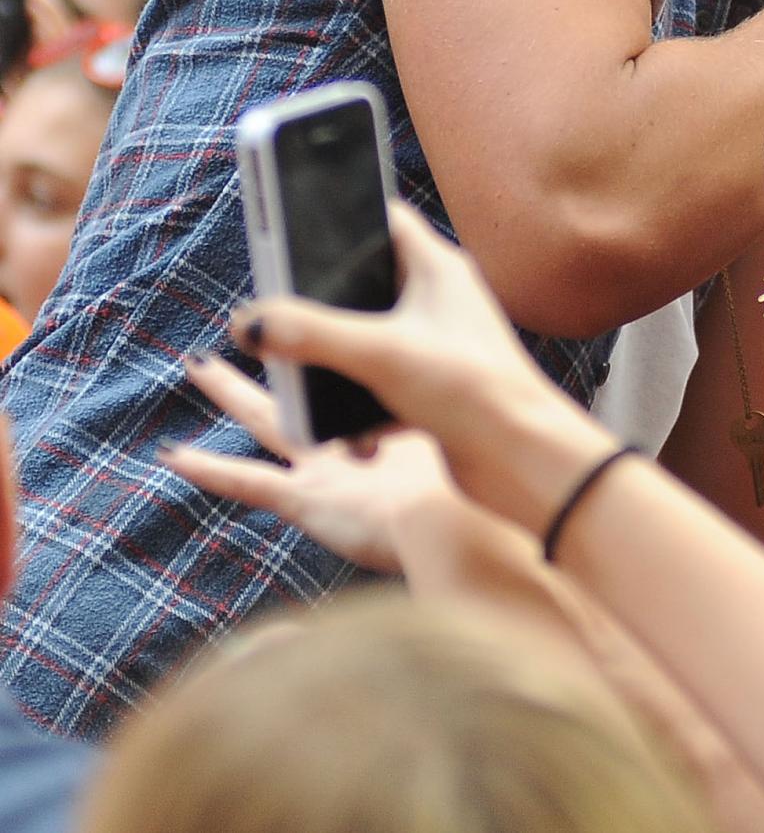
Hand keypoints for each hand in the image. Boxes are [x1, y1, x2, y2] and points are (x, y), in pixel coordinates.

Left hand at [163, 354, 467, 573]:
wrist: (464, 526)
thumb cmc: (475, 516)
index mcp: (403, 439)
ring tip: (201, 366)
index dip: (346, 378)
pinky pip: (246, 481)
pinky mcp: (307, 498)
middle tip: (259, 333)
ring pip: (269, 421)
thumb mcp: (469, 493)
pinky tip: (173, 456)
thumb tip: (495, 518)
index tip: (329, 348)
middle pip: (316, 395)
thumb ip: (464, 490)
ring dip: (234, 393)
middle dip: (284, 364)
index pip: (365, 405)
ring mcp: (331, 468)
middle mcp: (363, 442)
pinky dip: (209, 468)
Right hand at [235, 206, 606, 528]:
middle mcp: (440, 299)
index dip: (337, 215)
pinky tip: (360, 438)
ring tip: (311, 389)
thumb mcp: (379, 353)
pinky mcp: (435, 386)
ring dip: (336, 367)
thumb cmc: (473, 391)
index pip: (382, 218)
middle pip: (363, 284)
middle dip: (320, 306)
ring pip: (365, 341)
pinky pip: (378, 386)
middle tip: (278, 321)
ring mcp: (437, 343)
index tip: (287, 227)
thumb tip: (249, 322)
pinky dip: (360, 408)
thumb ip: (310, 333)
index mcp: (439, 268)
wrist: (523, 459)